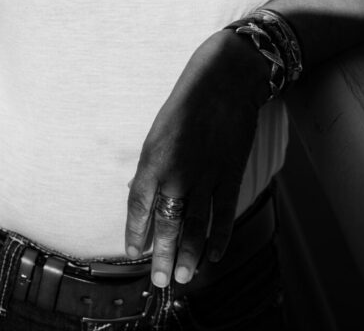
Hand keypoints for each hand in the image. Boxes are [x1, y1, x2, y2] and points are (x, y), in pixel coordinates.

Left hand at [125, 28, 268, 287]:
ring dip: (189, 254)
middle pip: (167, 224)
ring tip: (184, 276)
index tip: (134, 251)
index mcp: (153, 159)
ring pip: (195, 226)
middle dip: (163, 255)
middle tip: (160, 281)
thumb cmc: (186, 103)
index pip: (139, 205)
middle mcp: (177, 172)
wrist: (223, 81)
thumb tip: (148, 198)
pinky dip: (219, 237)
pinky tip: (212, 255)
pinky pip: (223, 214)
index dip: (136, 232)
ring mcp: (205, 176)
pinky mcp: (229, 174)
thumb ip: (153, 167)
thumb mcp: (158, 132)